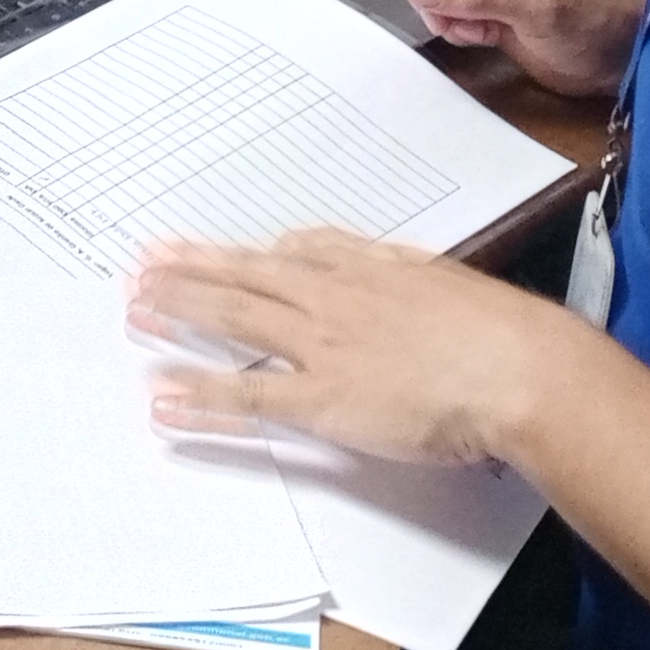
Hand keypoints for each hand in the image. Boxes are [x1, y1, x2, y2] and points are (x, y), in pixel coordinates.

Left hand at [132, 229, 564, 468]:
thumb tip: (368, 260)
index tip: (204, 249)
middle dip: (189, 272)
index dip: (239, 253)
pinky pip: (247, 398)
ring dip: (180, 317)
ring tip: (135, 313)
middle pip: (245, 280)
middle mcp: (331, 301)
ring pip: (234, 324)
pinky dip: (200, 397)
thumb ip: (397, 269)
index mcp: (365, 271)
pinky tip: (163, 400)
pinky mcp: (321, 400)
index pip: (287, 255)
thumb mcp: (442, 279)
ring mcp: (320, 349)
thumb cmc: (496, 330)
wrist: (514, 368)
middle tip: (141, 266)